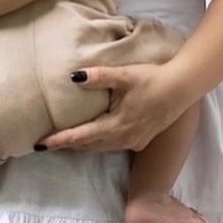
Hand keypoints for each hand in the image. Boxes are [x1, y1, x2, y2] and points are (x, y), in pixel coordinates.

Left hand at [38, 62, 190, 152]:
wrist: (181, 88)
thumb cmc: (153, 79)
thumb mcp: (125, 75)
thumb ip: (99, 76)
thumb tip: (73, 76)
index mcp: (115, 125)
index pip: (80, 136)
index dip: (59, 140)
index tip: (40, 144)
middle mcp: (122, 138)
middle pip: (88, 145)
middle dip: (68, 145)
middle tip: (48, 144)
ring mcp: (133, 141)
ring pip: (101, 148)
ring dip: (83, 146)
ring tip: (67, 142)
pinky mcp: (141, 140)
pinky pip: (114, 146)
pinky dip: (100, 144)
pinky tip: (97, 138)